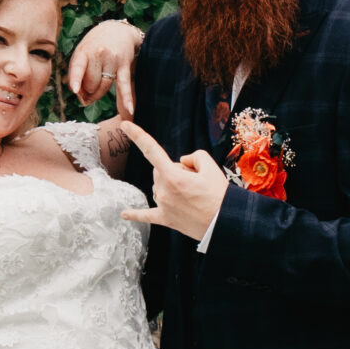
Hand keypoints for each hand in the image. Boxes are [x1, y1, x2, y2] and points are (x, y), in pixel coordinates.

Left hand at [68, 18, 144, 112]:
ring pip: (104, 86)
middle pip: (92, 83)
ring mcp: (113, 59)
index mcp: (85, 50)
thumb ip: (76, 72)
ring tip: (95, 91)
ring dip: (98, 93)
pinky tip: (129, 110)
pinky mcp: (124, 65)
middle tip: (86, 88)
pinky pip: (124, 85)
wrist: (117, 30)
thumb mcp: (82, 52)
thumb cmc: (95, 45)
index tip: (75, 90)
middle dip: (88, 90)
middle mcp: (99, 53)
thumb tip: (80, 96)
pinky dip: (127, 98)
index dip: (76, 79)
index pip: (79, 66)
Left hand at [114, 121, 229, 241]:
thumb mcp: (211, 166)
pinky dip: (135, 215)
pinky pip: (146, 215)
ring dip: (169, 186)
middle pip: (159, 170)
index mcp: (172, 176)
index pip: (151, 150)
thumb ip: (194, 156)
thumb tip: (182, 163)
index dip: (137, 135)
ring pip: (158, 186)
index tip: (124, 125)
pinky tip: (123, 214)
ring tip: (192, 195)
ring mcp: (163, 206)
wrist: (226, 223)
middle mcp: (163, 190)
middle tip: (195, 181)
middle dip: (173, 170)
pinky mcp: (166, 219)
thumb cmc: (219, 194)